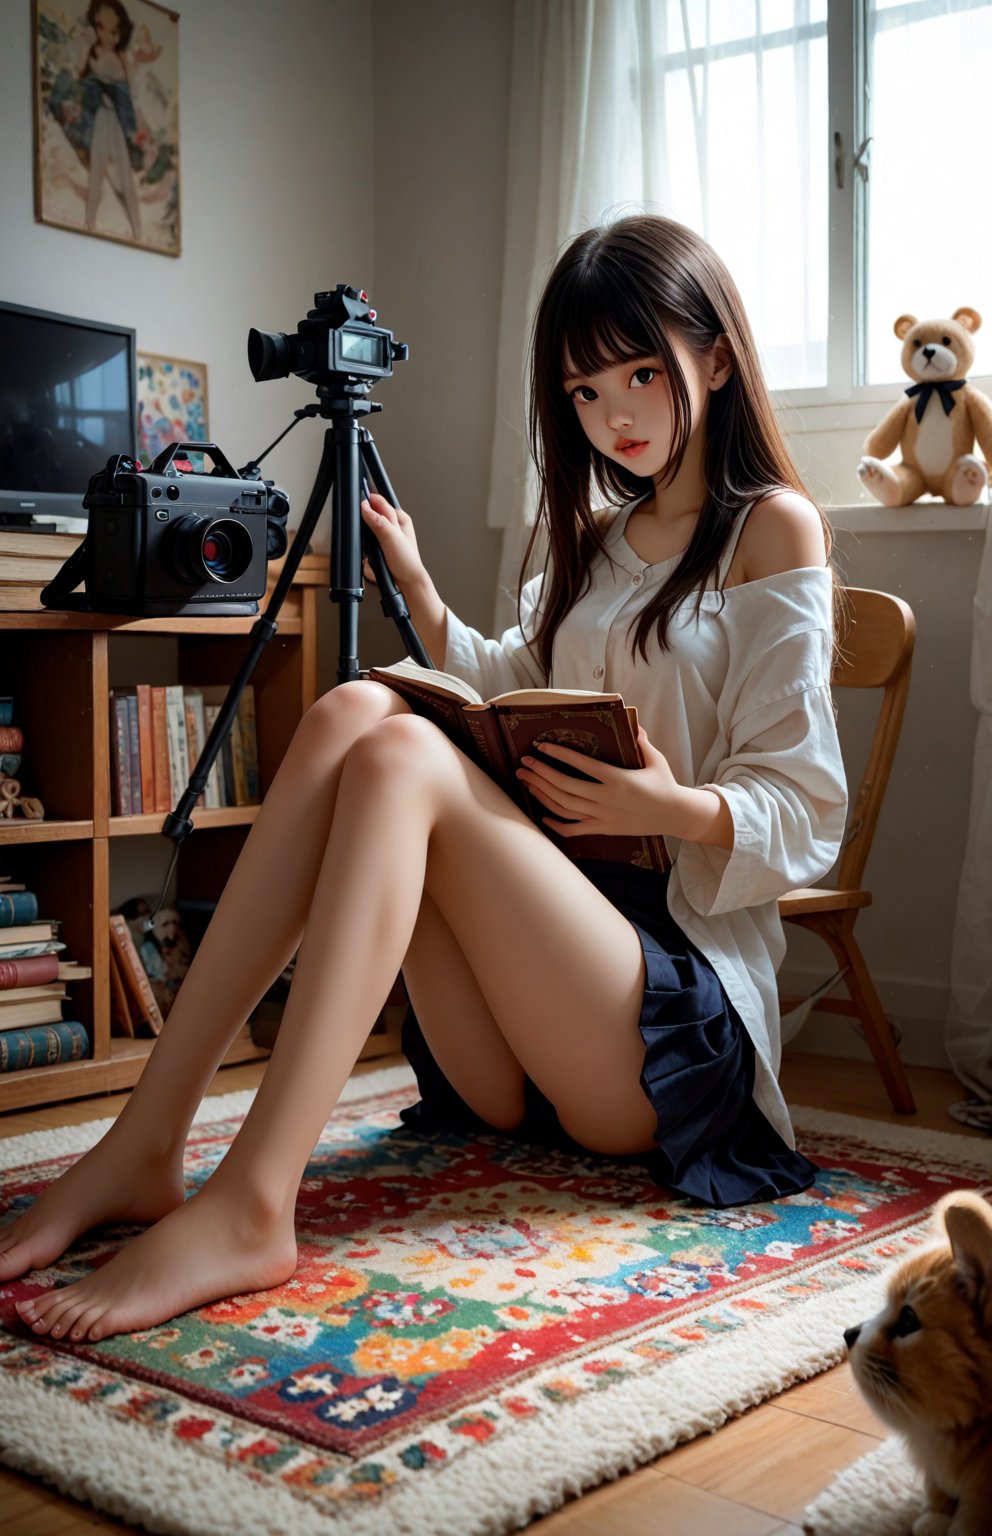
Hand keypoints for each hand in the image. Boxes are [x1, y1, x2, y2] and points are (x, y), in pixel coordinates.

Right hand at [360, 493, 428, 590]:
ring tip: (365, 536)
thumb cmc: (406, 560)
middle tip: (360, 524)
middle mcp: (395, 524)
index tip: (357, 503)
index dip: (368, 501)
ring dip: (365, 529)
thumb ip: (378, 521)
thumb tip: (365, 507)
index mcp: (401, 517)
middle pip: (375, 512)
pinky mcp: (383, 544)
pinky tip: (367, 545)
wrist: (408, 581)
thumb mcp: (391, 537)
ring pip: (371, 525)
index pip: (380, 502)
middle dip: (366, 516)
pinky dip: (367, 539)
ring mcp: (389, 534)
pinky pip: (371, 536)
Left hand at [515, 726, 684, 838]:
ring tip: (527, 781)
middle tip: (524, 763)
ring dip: (542, 793)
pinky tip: (543, 815)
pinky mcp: (604, 830)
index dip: (559, 754)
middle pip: (565, 786)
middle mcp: (606, 799)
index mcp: (617, 779)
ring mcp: (603, 817)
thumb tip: (634, 723)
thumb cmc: (664, 785)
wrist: (675, 816)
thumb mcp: (656, 760)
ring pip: (565, 807)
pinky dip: (556, 824)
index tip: (541, 746)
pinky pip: (574, 830)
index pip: (582, 764)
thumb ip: (641, 742)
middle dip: (541, 773)